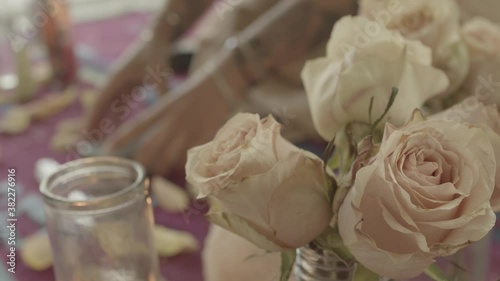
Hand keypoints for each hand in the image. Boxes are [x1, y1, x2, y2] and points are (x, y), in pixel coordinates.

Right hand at [85, 32, 170, 132]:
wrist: (158, 38)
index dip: (92, 121)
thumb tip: (166, 109)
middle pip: (99, 108)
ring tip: (95, 141)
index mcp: (116, 80)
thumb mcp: (159, 73)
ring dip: (102, 123)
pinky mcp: (128, 86)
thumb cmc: (157, 53)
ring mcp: (120, 85)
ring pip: (108, 108)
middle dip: (92, 125)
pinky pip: (118, 105)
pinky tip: (114, 131)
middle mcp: (114, 83)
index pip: (99, 103)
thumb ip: (161, 92)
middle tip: (85, 144)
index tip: (85, 136)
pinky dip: (115, 118)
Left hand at [99, 52, 246, 175]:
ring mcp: (190, 131)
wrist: (222, 83)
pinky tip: (184, 181)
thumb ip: (162, 121)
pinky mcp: (205, 138)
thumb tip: (153, 145)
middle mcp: (174, 121)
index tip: (108, 150)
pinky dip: (186, 173)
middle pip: (151, 148)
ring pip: (169, 159)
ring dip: (163, 173)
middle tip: (140, 176)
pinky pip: (191, 161)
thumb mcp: (174, 100)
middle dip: (143, 164)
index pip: (138, 125)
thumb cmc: (197, 92)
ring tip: (161, 182)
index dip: (122, 138)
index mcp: (164, 108)